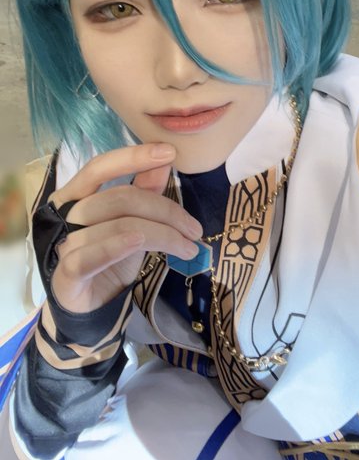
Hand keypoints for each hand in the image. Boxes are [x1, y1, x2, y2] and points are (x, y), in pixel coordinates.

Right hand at [43, 143, 201, 313]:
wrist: (88, 307)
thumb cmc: (109, 256)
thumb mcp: (131, 221)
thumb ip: (143, 190)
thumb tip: (165, 159)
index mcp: (76, 195)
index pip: (100, 167)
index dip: (133, 156)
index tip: (169, 152)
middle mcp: (66, 215)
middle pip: (119, 199)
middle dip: (165, 210)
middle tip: (194, 229)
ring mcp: (64, 245)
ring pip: (118, 227)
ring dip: (162, 235)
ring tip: (189, 248)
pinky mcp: (67, 276)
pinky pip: (91, 256)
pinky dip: (117, 246)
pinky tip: (140, 242)